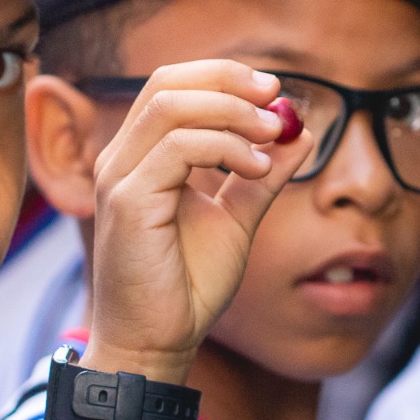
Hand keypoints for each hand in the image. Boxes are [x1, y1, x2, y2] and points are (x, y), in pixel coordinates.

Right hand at [86, 60, 315, 379]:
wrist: (158, 342)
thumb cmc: (187, 287)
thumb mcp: (236, 220)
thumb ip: (262, 176)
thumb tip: (300, 133)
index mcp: (141, 158)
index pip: (171, 86)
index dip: (222, 76)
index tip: (273, 90)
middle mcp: (122, 160)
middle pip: (167, 83)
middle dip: (229, 81)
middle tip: (276, 101)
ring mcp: (119, 178)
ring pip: (171, 107)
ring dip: (232, 113)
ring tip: (272, 137)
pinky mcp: (126, 202)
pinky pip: (175, 148)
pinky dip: (224, 147)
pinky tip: (255, 168)